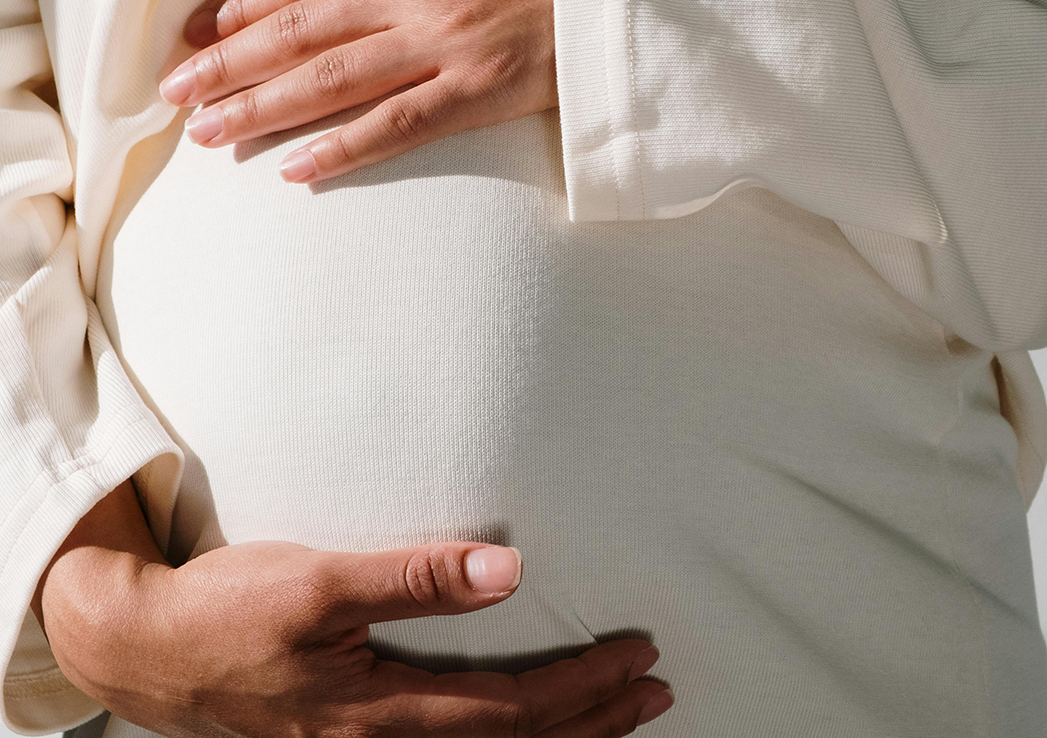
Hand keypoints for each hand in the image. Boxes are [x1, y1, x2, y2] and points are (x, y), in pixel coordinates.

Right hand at [37, 483, 673, 737]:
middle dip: (595, 723)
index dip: (583, 687)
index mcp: (382, 712)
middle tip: (656, 693)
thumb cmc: (229, 609)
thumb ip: (415, 577)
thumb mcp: (320, 580)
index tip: (637, 655)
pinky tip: (530, 732)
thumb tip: (509, 570)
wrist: (145, 649)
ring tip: (620, 720)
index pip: (514, 709)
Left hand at [159, 0, 557, 183]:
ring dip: (264, 106)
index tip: (198, 38)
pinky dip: (344, 147)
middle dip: (228, 62)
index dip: (241, 9)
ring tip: (212, 133)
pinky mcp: (477, 91)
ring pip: (333, 77)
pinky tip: (297, 169)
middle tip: (176, 94)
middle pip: (299, 30)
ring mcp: (443, 43)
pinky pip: (398, 124)